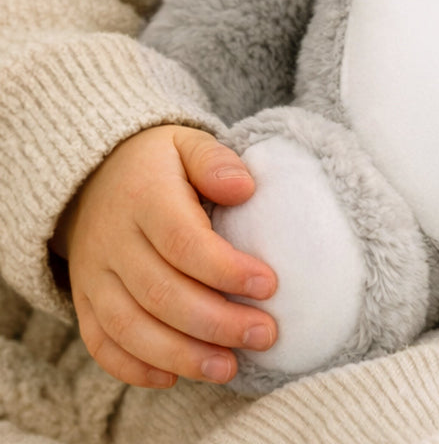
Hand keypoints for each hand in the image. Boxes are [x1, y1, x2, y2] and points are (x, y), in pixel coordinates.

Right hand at [53, 125, 277, 388]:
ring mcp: (94, 275)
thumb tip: (245, 187)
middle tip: (265, 334)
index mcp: (143, 197)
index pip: (183, 242)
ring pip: (131, 327)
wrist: (93, 175)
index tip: (269, 285)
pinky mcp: (85, 300)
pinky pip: (101, 343)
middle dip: (216, 322)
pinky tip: (175, 376)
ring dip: (182, 354)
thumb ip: (215, 161)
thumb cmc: (158, 164)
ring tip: (229, 367)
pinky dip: (134, 367)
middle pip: (161, 293)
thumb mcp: (187, 144)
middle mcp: (113, 241)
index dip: (225, 269)